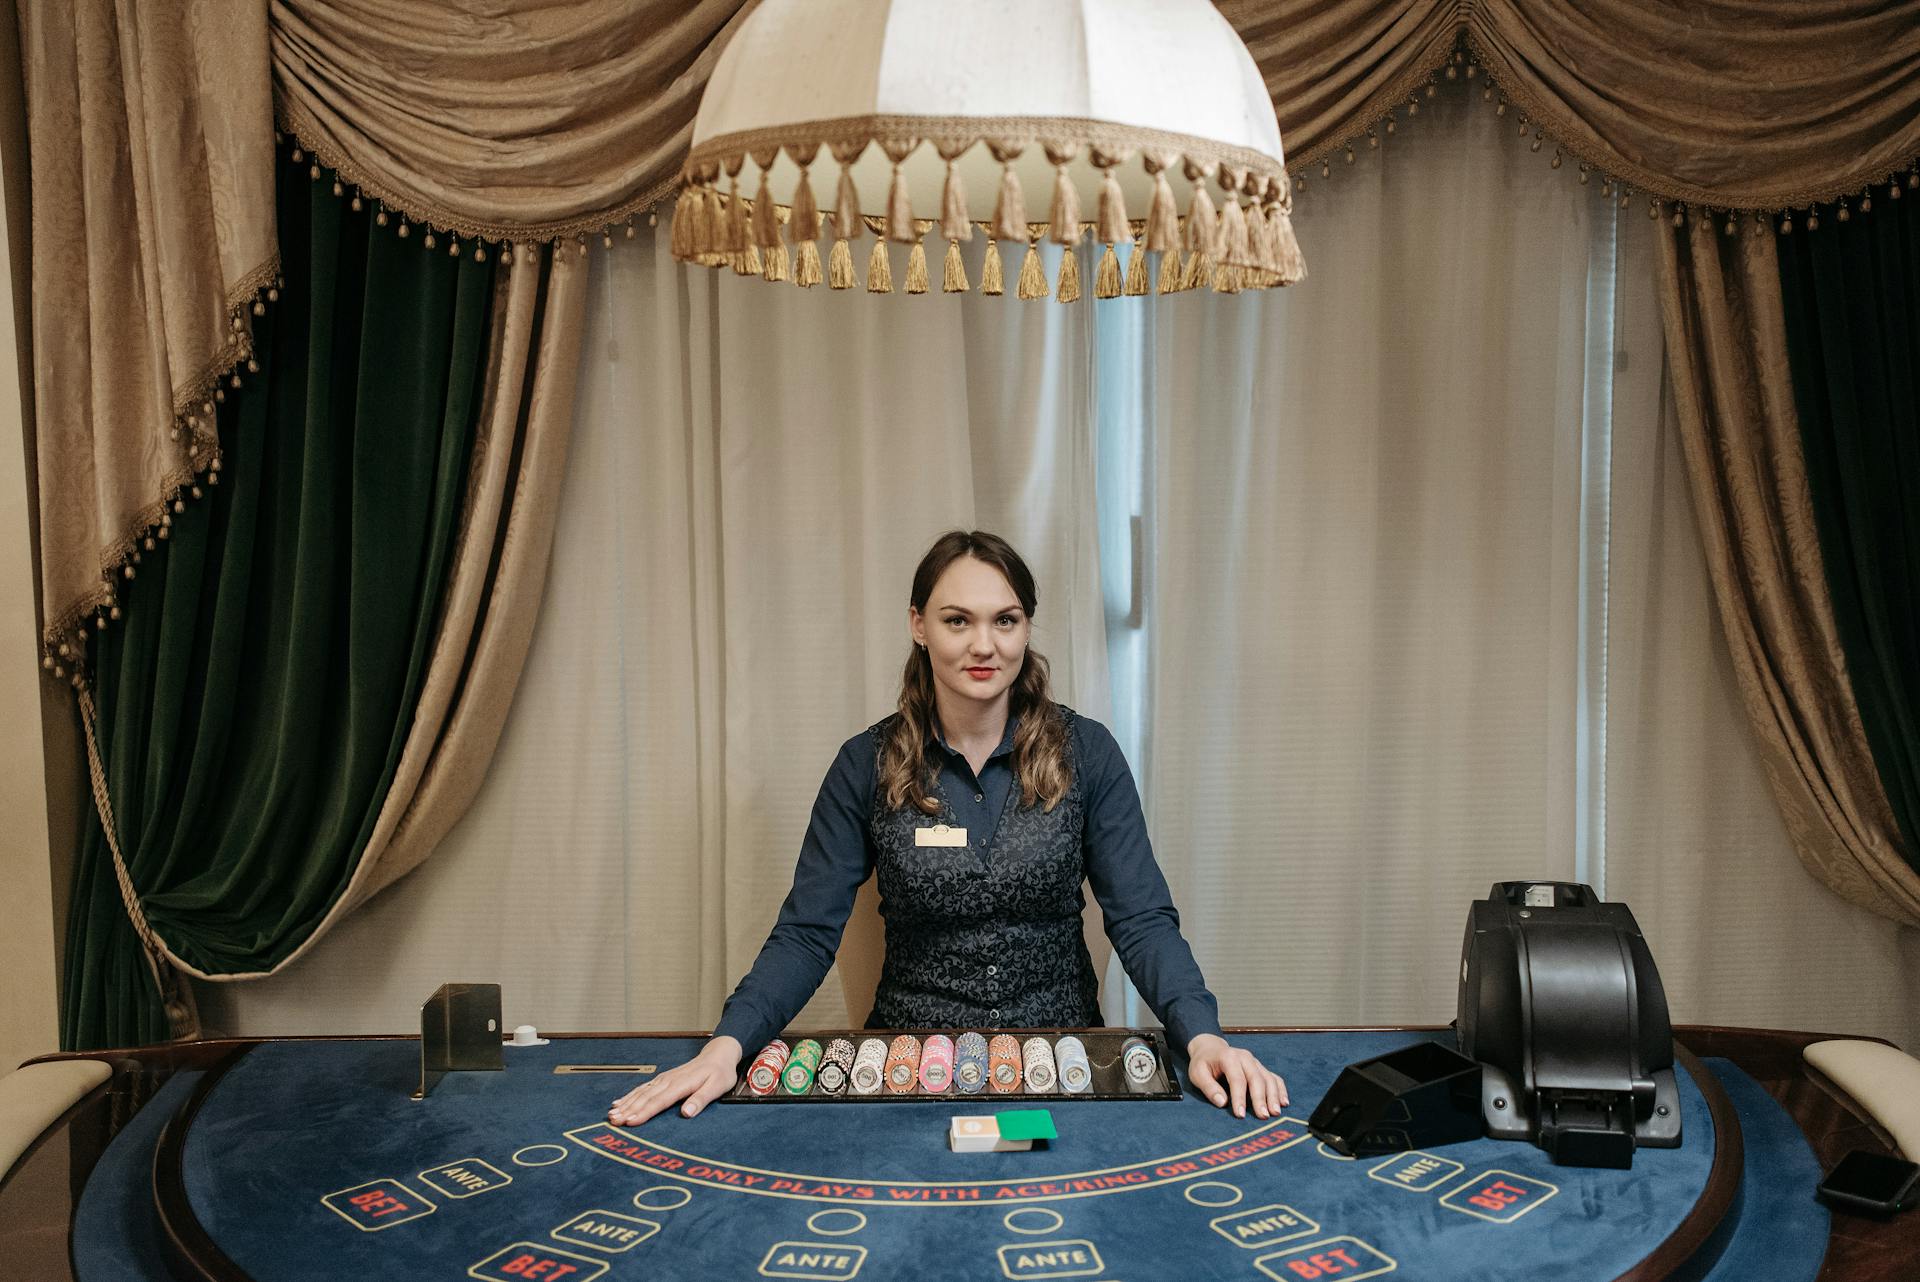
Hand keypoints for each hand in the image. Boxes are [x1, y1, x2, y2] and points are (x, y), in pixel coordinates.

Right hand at [609, 1035, 741, 1125]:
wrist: (718, 1055)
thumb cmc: (719, 1073)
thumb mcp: (717, 1087)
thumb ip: (701, 1099)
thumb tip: (686, 1113)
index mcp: (682, 1084)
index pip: (659, 1101)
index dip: (644, 1113)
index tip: (630, 1122)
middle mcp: (669, 1080)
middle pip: (645, 1098)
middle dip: (628, 1110)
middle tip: (614, 1122)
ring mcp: (664, 1079)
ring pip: (641, 1093)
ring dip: (626, 1104)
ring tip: (612, 1115)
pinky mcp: (662, 1080)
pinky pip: (642, 1088)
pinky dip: (629, 1096)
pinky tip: (618, 1103)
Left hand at [1186, 1034, 1288, 1119]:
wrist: (1211, 1048)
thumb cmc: (1203, 1063)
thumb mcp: (1197, 1073)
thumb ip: (1209, 1087)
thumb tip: (1222, 1102)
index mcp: (1229, 1057)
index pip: (1237, 1079)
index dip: (1239, 1098)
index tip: (1240, 1115)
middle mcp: (1245, 1057)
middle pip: (1256, 1078)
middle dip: (1261, 1099)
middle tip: (1263, 1116)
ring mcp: (1255, 1062)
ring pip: (1268, 1078)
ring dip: (1273, 1096)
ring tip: (1275, 1113)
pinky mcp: (1261, 1068)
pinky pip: (1274, 1078)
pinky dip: (1280, 1090)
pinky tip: (1284, 1103)